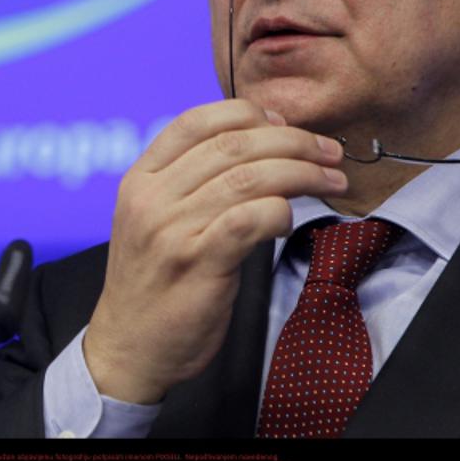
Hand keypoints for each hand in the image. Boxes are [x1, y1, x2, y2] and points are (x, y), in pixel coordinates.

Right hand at [83, 99, 346, 403]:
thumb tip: (255, 145)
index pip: (196, 122)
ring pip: (247, 178)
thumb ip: (187, 183)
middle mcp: (152, 198)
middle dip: (292, 140)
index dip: (248, 113)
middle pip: (232, 145)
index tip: (284, 123)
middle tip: (328, 152)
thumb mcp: (152, 220)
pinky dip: (279, 210)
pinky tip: (292, 217)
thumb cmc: (153, 283)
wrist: (128, 348)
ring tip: (331, 179)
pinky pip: (249, 219)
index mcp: (141, 179)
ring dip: (301, 173)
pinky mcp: (197, 263)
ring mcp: (172, 230)